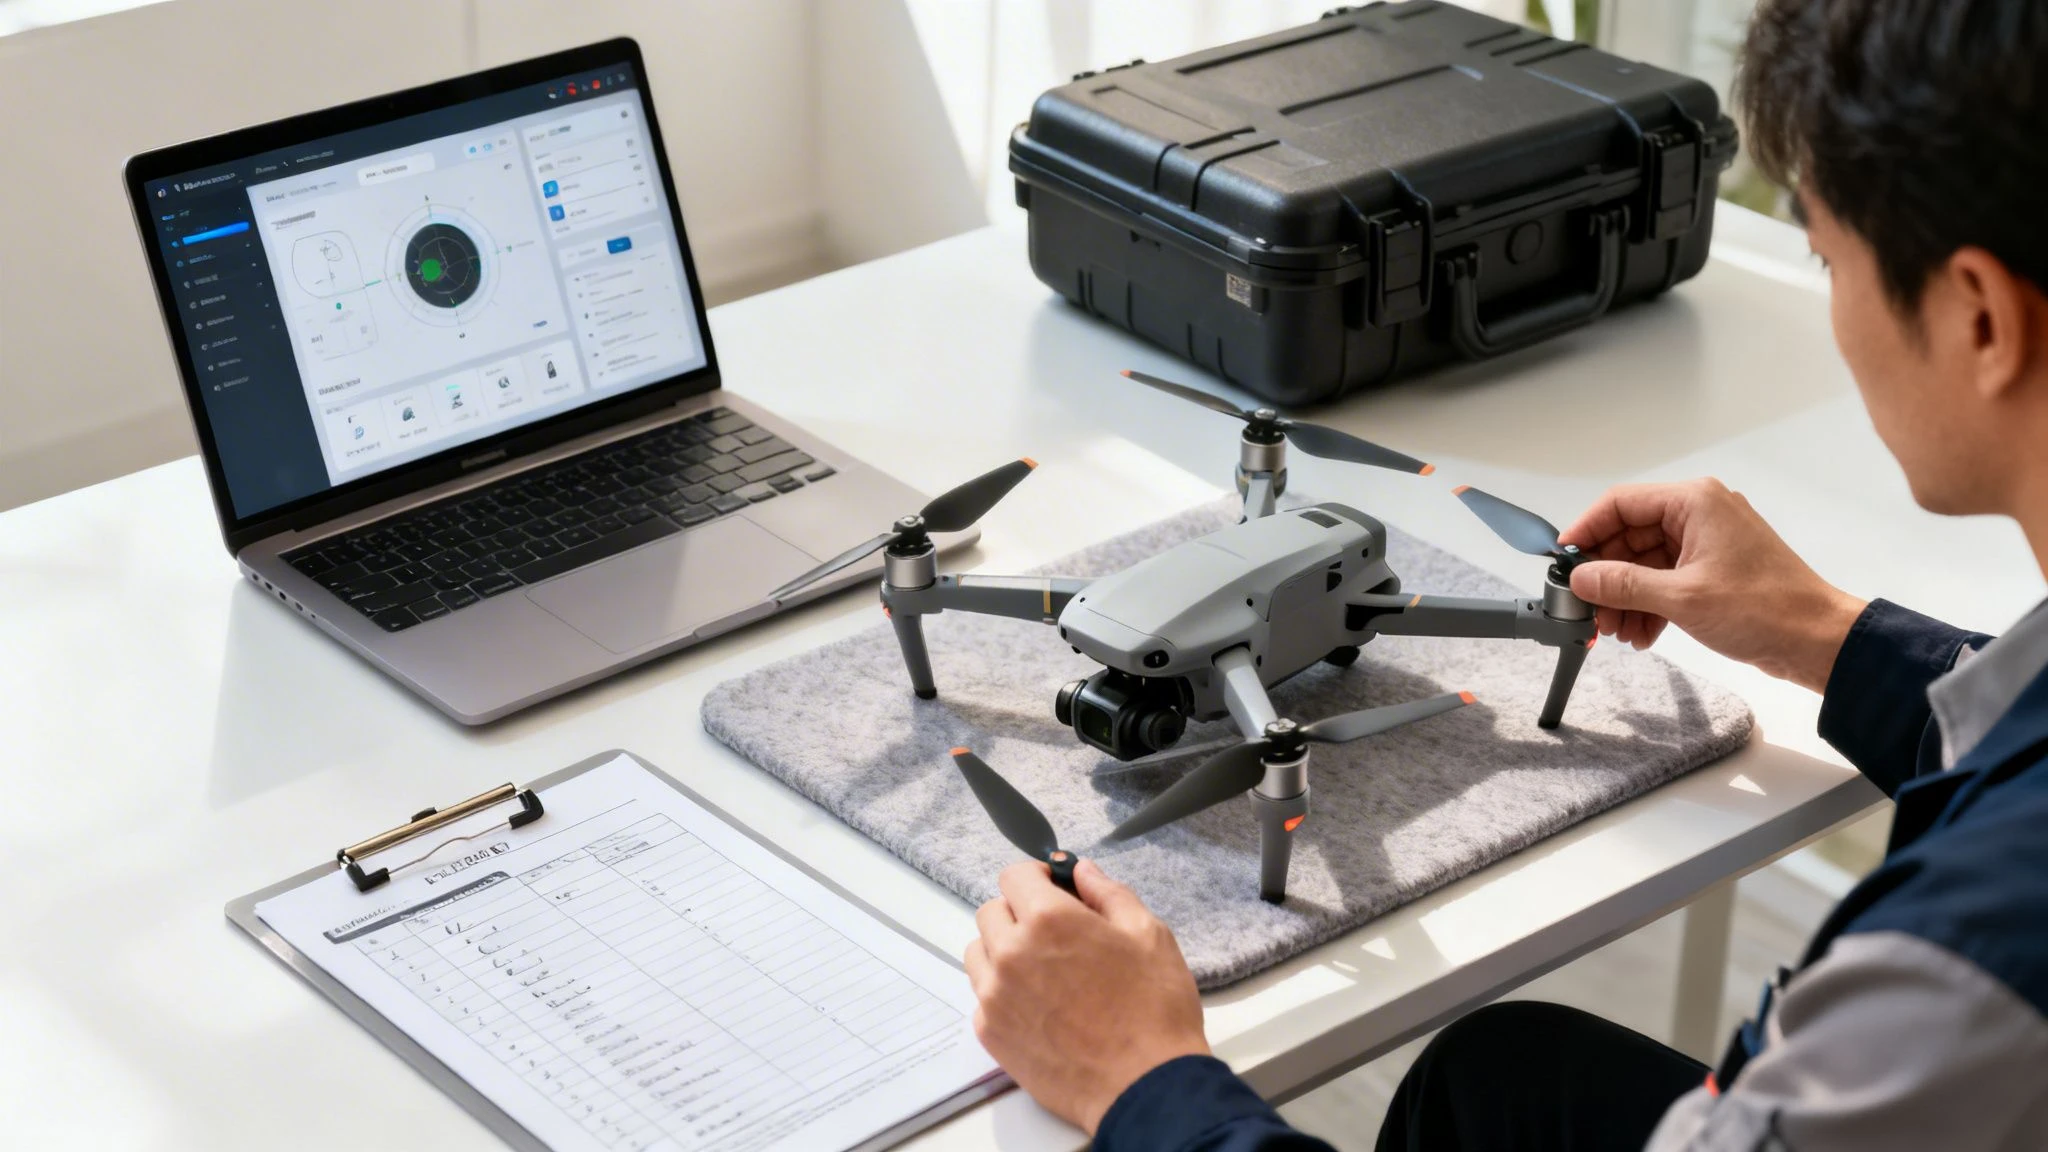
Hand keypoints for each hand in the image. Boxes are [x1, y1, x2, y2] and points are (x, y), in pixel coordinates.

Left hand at [964, 858, 1208, 1133]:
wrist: (1144, 1086)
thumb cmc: (1154, 1010)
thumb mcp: (1148, 935)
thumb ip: (1108, 893)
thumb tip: (1081, 870)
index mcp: (1049, 920)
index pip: (1014, 876)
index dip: (1037, 877)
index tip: (1054, 890)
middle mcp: (1011, 953)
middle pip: (992, 912)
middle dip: (1020, 913)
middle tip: (1055, 934)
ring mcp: (995, 996)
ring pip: (979, 952)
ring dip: (1003, 950)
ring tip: (1043, 970)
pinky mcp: (991, 1033)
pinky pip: (982, 995)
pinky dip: (1002, 992)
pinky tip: (1039, 1005)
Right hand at [1559, 479, 1867, 692]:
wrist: (1818, 641)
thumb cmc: (1766, 609)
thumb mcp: (1681, 598)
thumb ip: (1623, 584)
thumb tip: (1581, 576)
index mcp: (1694, 503)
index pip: (1620, 503)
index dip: (1586, 531)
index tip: (1564, 562)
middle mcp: (1699, 514)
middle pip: (1629, 536)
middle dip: (1607, 577)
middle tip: (1591, 611)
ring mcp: (1707, 543)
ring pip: (1644, 562)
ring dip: (1626, 597)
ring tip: (1618, 632)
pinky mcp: (1713, 570)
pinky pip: (1664, 580)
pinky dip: (1648, 605)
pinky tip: (1642, 634)